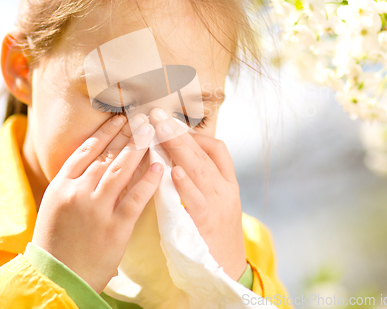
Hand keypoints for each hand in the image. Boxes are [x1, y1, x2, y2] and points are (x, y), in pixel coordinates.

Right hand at [32, 114, 162, 293]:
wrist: (57, 278)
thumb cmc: (55, 241)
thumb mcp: (55, 205)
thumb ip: (73, 182)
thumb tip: (97, 158)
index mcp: (61, 185)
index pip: (86, 150)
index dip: (105, 132)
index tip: (119, 118)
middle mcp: (78, 192)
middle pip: (106, 155)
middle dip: (126, 134)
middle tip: (142, 118)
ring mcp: (97, 209)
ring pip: (120, 170)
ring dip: (138, 149)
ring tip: (151, 133)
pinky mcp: (115, 227)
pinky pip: (135, 198)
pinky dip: (148, 181)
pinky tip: (159, 167)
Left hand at [148, 107, 246, 281]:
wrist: (228, 271)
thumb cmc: (215, 234)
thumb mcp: (216, 203)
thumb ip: (200, 181)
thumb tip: (174, 157)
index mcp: (228, 182)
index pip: (217, 149)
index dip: (194, 134)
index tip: (171, 125)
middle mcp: (225, 189)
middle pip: (204, 153)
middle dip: (179, 132)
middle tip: (157, 114)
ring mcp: (218, 205)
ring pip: (200, 170)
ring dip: (179, 147)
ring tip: (161, 129)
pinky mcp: (207, 224)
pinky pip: (196, 200)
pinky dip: (186, 184)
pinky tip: (174, 170)